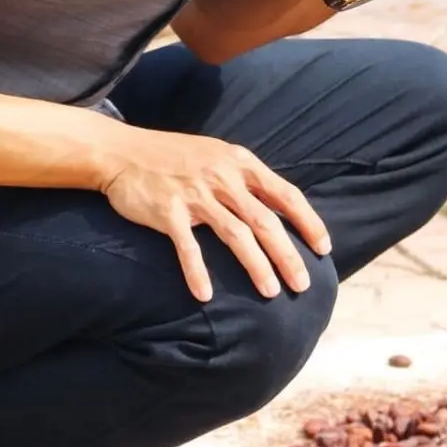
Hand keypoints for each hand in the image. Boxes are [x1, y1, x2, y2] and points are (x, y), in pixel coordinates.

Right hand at [97, 128, 329, 301]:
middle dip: (288, 255)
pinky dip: (197, 272)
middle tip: (303, 284)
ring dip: (256, 266)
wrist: (122, 152)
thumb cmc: (174, 157)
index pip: (286, 194)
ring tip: (271, 292)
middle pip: (266, 221)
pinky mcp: (168, 211)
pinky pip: (188, 247)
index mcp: (240, 164)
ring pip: (236, 235)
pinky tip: (205, 295)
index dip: (308, 222)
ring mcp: (196, 195)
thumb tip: (277, 207)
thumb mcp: (218, 156)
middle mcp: (223, 178)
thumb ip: (246, 179)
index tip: (323, 248)